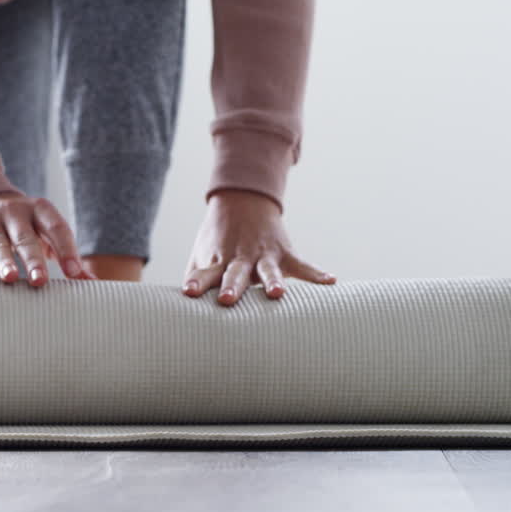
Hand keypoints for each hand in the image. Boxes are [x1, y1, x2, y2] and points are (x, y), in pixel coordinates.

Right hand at [0, 191, 94, 285]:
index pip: (57, 228)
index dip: (66, 249)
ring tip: (11, 278)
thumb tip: (92, 282)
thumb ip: (66, 255)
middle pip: (26, 237)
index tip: (74, 272)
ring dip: (4, 261)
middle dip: (33, 260)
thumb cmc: (22, 227)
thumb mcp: (44, 232)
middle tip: (40, 281)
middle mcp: (15, 212)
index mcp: (40, 210)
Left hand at [184, 189, 335, 304]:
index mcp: (218, 261)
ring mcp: (264, 256)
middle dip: (232, 287)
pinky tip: (331, 282)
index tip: (188, 292)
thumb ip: (195, 280)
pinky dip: (316, 274)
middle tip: (227, 300)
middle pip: (235, 274)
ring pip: (268, 270)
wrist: (243, 202)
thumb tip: (179, 310)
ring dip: (272, 281)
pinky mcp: (284, 253)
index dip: (197, 282)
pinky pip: (302, 265)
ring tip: (277, 294)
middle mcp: (240, 259)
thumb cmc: (218, 238)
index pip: (204, 274)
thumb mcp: (201, 254)